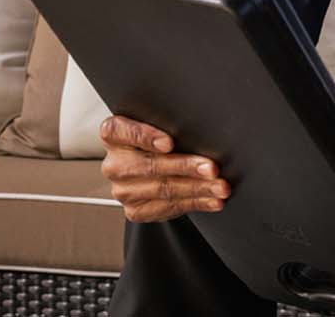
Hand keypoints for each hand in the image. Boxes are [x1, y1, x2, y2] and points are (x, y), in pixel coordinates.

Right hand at [99, 116, 227, 222]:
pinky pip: (168, 207)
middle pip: (150, 164)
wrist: (155, 173)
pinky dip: (196, 203)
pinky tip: (212, 200)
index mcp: (114, 135)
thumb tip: (205, 130)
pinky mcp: (135, 210)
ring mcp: (123, 190)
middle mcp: (114, 164)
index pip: (119, 131)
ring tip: (220, 187)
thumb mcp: (162, 127)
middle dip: (186, 166)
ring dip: (198, 188)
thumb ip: (171, 125)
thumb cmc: (162, 143)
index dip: (144, 136)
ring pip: (163, 188)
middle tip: (212, 168)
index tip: (169, 142)